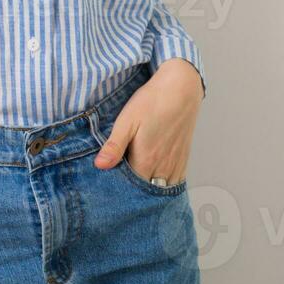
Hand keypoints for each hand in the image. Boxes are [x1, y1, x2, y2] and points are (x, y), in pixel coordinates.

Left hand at [92, 59, 202, 184]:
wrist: (180, 89)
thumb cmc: (152, 102)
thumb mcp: (127, 120)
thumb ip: (115, 146)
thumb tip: (100, 166)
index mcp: (146, 160)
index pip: (129, 188)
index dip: (118, 190)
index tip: (108, 186)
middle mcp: (162, 168)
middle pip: (145, 193)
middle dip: (133, 194)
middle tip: (119, 186)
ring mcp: (175, 165)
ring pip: (161, 190)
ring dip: (149, 192)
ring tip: (135, 186)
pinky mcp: (183, 159)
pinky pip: (174, 183)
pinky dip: (164, 187)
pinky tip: (154, 181)